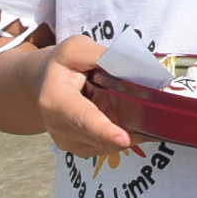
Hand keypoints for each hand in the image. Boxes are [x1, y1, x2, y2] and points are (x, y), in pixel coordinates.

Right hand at [34, 35, 132, 158]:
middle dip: (128, 128)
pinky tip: (127, 118)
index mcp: (55, 100)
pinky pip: (109, 147)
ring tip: (129, 106)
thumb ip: (102, 55)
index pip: (82, 118)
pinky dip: (123, 135)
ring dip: (127, 130)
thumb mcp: (77, 48)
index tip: (123, 138)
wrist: (45, 83)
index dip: (103, 130)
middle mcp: (58, 127)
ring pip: (109, 144)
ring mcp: (68, 141)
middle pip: (100, 136)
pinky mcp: (80, 148)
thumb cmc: (62, 65)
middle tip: (151, 114)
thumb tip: (133, 66)